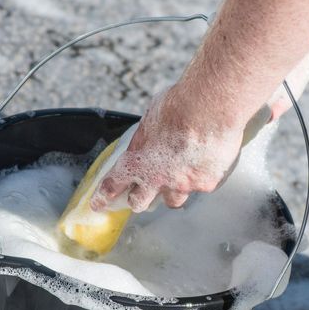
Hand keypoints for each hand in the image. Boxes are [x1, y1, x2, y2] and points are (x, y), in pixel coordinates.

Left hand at [90, 88, 245, 212]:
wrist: (209, 107)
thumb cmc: (179, 105)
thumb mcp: (150, 119)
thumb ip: (146, 137)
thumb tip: (150, 138)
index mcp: (136, 160)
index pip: (113, 185)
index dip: (104, 197)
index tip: (99, 204)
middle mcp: (156, 178)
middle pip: (140, 202)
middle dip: (139, 199)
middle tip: (143, 193)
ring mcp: (181, 184)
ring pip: (172, 200)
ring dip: (171, 192)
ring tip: (179, 177)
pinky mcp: (205, 184)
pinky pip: (199, 187)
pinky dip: (200, 178)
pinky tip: (206, 164)